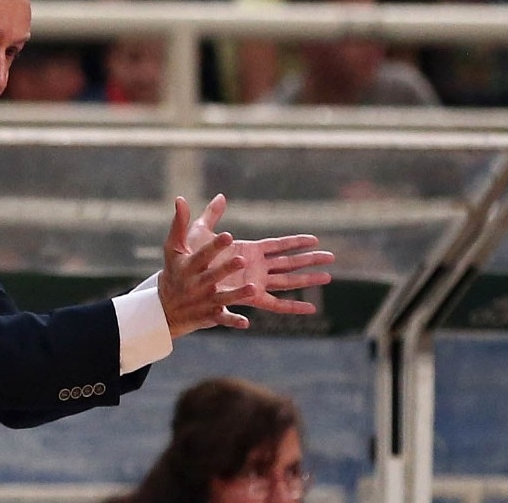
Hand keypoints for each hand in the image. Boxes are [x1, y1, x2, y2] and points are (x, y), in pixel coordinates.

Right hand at [159, 196, 258, 338]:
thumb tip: (180, 198)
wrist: (165, 308)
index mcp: (189, 266)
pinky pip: (223, 319)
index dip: (215, 246)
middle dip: (226, 269)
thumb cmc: (173, 270)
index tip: (228, 235)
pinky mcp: (210, 316)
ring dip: (237, 294)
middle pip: (213, 275)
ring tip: (253, 287)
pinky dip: (233, 321)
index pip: (202, 254)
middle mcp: (196, 283)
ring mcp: (204, 301)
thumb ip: (181, 223)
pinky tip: (246, 322)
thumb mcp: (174, 247)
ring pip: (223, 297)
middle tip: (242, 260)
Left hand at [186, 193, 334, 313]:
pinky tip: (310, 310)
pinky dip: (293, 307)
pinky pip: (275, 305)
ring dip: (308, 279)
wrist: (175, 283)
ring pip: (288, 281)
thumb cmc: (184, 260)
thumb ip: (210, 215)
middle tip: (332, 257)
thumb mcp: (197, 233)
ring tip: (329, 278)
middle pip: (289, 262)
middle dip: (310, 259)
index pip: (277, 245)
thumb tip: (220, 196)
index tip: (315, 239)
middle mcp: (255, 268)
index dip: (296, 242)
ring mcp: (254, 283)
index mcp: (247, 251)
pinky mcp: (249, 298)